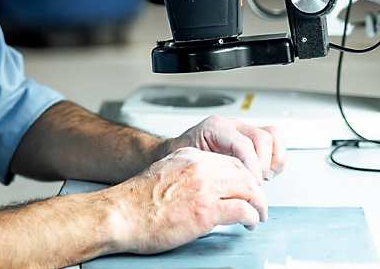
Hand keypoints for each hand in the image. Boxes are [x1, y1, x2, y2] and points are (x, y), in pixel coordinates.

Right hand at [104, 146, 267, 254]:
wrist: (120, 215)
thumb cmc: (135, 203)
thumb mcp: (165, 176)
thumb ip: (186, 176)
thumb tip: (202, 190)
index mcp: (188, 157)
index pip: (228, 160)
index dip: (243, 175)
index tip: (246, 187)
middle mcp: (199, 168)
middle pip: (242, 172)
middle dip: (255, 189)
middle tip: (258, 203)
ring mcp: (204, 188)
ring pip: (249, 189)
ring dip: (259, 204)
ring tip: (258, 214)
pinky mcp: (206, 211)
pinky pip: (243, 210)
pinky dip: (252, 217)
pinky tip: (250, 223)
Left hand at [163, 115, 284, 179]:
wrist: (177, 153)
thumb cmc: (184, 161)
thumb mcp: (193, 166)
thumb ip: (212, 174)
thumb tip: (230, 189)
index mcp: (215, 128)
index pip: (243, 145)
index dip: (251, 168)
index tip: (251, 186)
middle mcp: (231, 125)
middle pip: (261, 138)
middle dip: (262, 165)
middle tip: (254, 184)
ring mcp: (243, 129)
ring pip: (271, 136)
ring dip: (271, 161)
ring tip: (261, 177)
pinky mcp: (252, 138)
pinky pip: (274, 141)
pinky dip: (275, 158)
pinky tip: (266, 173)